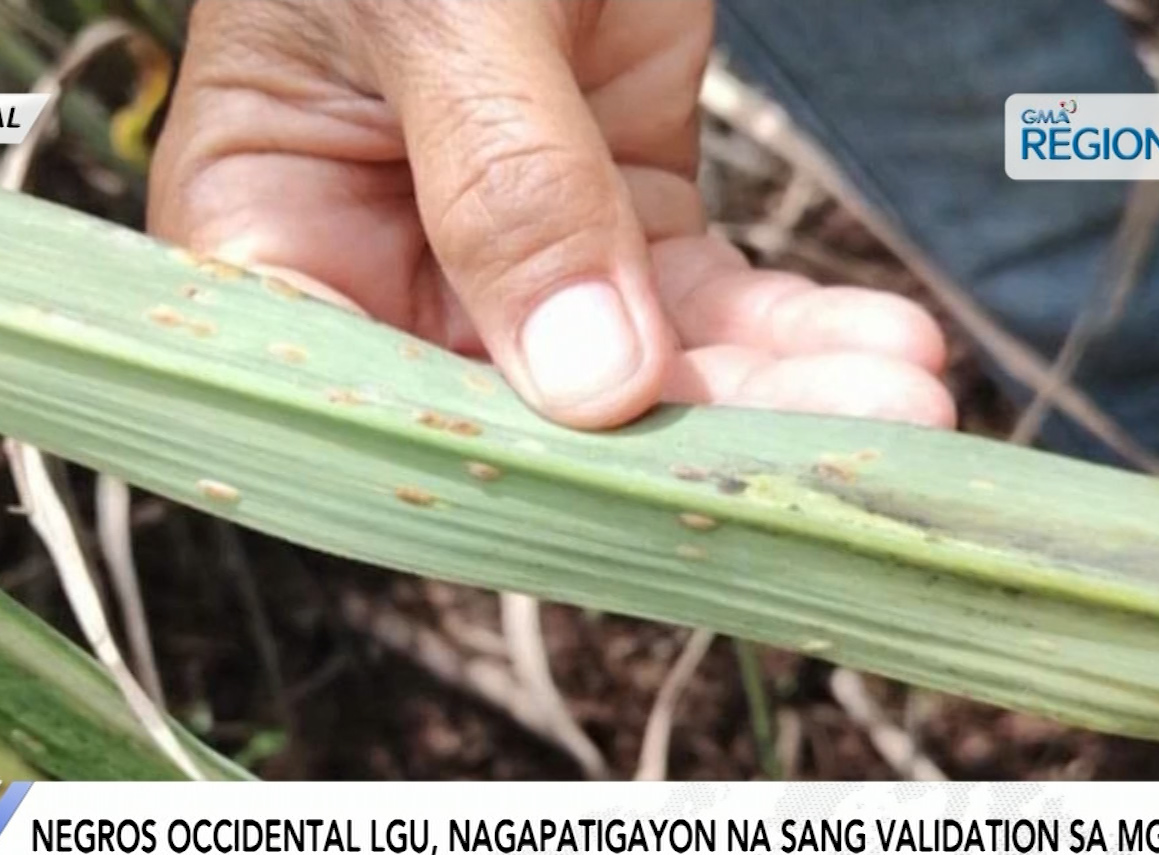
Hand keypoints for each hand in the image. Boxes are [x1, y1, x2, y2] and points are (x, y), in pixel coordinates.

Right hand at [149, 0, 952, 430]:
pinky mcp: (617, 216)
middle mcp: (375, 267)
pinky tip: (881, 338)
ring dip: (772, 396)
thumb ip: (506, 182)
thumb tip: (590, 379)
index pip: (341, 407)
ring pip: (636, 376)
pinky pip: (706, 305)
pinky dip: (797, 326)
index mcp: (262, 225)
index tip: (613, 502)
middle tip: (825, 465)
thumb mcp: (440, 6)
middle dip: (678, 448)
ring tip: (896, 396)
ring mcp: (505, 251)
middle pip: (515, 419)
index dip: (471, 474)